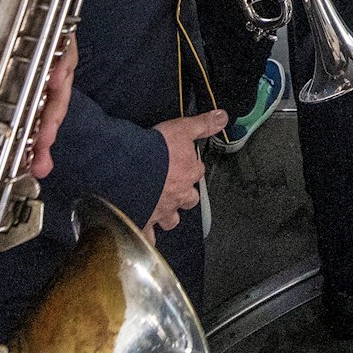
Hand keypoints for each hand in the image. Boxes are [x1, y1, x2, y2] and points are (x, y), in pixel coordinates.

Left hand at [0, 16, 75, 176]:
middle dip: (54, 102)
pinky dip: (29, 144)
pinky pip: (21, 124)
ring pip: (40, 101)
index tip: (54, 77)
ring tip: (39, 155)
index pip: (41, 31)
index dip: (56, 53)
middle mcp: (6, 53)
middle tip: (45, 129)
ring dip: (45, 128)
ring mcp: (2, 83)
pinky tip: (30, 164)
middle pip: (51, 71)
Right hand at [148, 109, 227, 233]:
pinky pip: (149, 235)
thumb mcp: (181, 128)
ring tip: (162, 209)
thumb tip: (224, 117)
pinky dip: (147, 235)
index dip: (191, 166)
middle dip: (185, 195)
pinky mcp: (145, 221)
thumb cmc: (156, 148)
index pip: (197, 170)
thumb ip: (203, 125)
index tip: (182, 161)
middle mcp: (179, 195)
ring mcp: (162, 210)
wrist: (128, 168)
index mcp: (189, 173)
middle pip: (189, 199)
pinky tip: (143, 231)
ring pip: (172, 220)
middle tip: (175, 188)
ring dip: (169, 216)